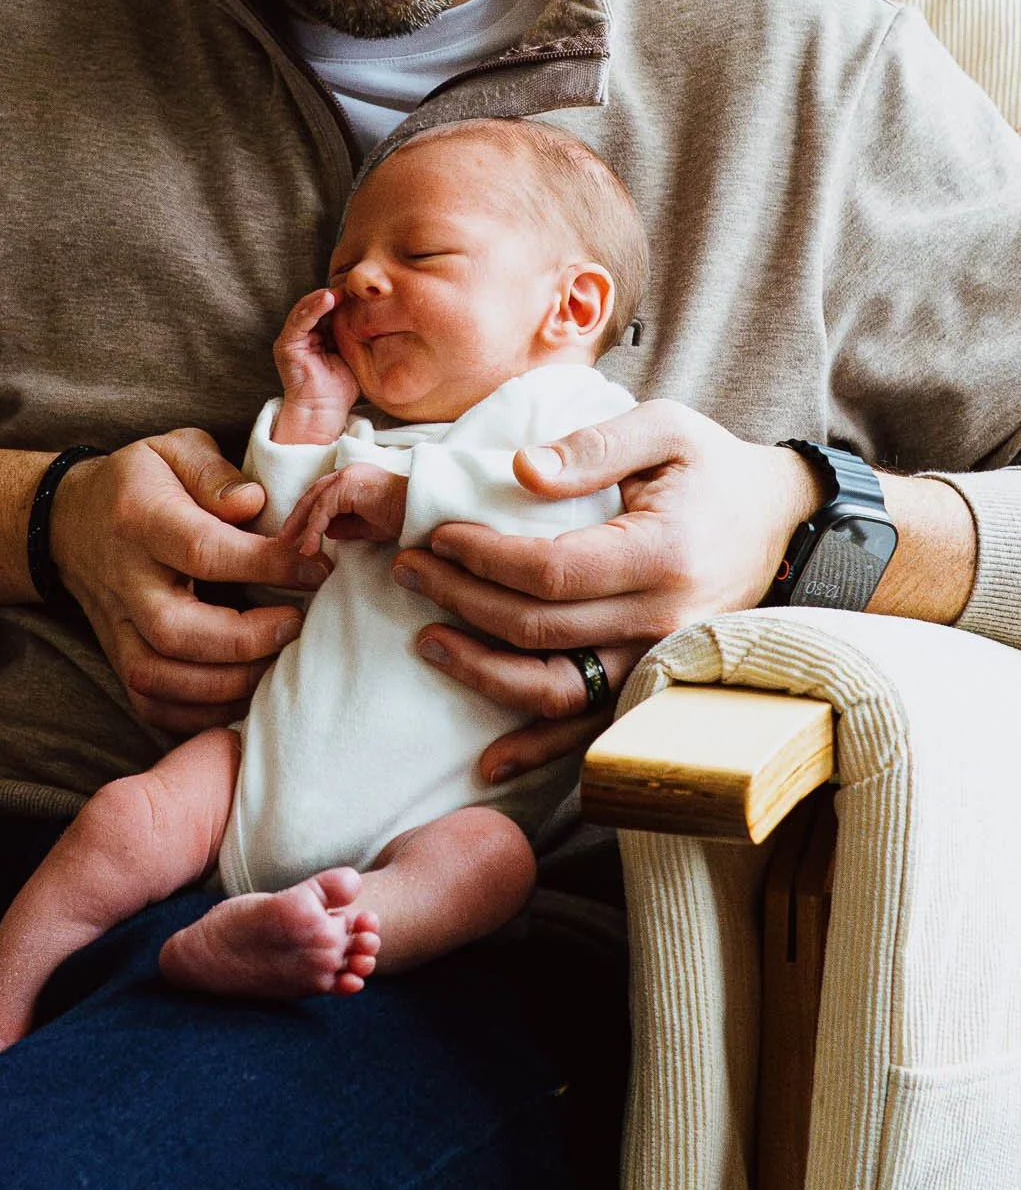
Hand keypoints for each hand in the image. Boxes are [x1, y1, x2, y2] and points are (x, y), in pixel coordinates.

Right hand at [48, 428, 329, 732]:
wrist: (69, 519)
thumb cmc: (139, 482)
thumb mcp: (174, 449)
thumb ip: (215, 473)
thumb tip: (254, 504)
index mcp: (140, 519)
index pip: (204, 552)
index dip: (266, 565)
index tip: (315, 569)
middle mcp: (124, 580)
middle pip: (176, 630)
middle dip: (245, 640)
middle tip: (296, 626)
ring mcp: (115, 626)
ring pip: (161, 678)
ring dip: (227, 684)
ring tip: (277, 663)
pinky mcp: (117, 658)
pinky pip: (152, 705)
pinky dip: (199, 714)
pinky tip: (242, 696)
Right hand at [272, 288, 359, 442]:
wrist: (323, 414)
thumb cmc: (340, 390)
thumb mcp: (352, 356)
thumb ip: (357, 338)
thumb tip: (380, 317)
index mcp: (319, 336)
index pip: (329, 310)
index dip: (344, 299)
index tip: (363, 290)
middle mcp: (304, 335)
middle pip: (316, 306)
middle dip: (334, 294)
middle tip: (353, 285)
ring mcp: (293, 339)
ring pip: (305, 309)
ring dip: (322, 297)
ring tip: (339, 290)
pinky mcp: (287, 346)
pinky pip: (298, 322)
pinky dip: (312, 309)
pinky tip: (327, 299)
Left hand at [280, 463, 408, 559]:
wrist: (422, 512)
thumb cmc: (403, 519)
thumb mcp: (368, 526)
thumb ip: (346, 526)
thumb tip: (326, 531)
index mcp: (354, 479)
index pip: (322, 495)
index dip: (307, 515)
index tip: (296, 535)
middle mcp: (349, 473)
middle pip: (314, 494)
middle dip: (297, 517)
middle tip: (284, 538)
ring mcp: (348, 476)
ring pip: (316, 500)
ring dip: (303, 525)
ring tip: (296, 547)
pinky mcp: (349, 484)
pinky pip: (324, 508)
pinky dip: (314, 528)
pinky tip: (310, 545)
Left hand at [392, 400, 819, 784]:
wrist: (781, 522)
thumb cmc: (713, 469)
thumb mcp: (665, 428)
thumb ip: (593, 446)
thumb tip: (520, 471)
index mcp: (662, 553)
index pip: (550, 571)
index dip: (484, 558)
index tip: (436, 535)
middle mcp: (665, 621)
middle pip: (541, 629)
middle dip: (461, 600)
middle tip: (409, 571)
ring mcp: (662, 663)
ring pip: (558, 692)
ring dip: (483, 673)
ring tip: (427, 641)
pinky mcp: (658, 686)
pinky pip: (592, 731)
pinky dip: (539, 750)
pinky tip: (488, 760)